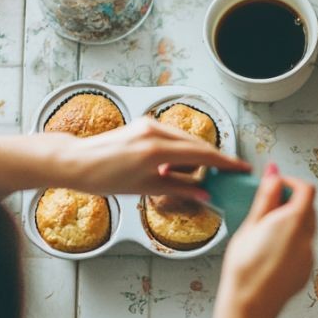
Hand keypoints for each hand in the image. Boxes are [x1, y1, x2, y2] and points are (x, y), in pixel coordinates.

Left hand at [62, 118, 249, 198]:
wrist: (75, 162)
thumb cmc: (104, 179)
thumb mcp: (146, 189)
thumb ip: (180, 188)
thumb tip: (205, 193)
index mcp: (156, 150)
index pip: (202, 154)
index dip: (226, 163)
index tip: (242, 168)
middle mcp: (155, 131)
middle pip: (198, 144)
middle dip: (211, 161)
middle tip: (222, 177)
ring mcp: (149, 124)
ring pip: (186, 140)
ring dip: (193, 158)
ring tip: (185, 178)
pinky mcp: (144, 124)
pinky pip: (172, 137)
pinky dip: (179, 151)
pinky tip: (171, 168)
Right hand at [216, 164, 316, 317]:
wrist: (249, 306)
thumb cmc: (244, 269)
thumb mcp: (250, 226)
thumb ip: (266, 197)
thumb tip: (274, 174)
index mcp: (294, 221)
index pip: (306, 189)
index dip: (292, 183)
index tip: (277, 185)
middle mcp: (307, 238)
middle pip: (308, 209)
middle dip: (291, 203)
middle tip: (267, 209)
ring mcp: (309, 256)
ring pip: (306, 229)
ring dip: (292, 223)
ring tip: (265, 233)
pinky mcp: (306, 271)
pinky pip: (303, 249)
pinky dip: (292, 243)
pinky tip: (270, 252)